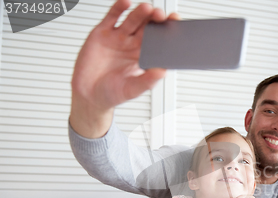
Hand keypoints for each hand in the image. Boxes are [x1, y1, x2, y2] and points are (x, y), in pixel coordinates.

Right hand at [70, 0, 178, 137]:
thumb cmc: (112, 93)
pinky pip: (112, 17)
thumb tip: (163, 72)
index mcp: (144, 57)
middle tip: (161, 15)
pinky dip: (119, 8)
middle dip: (155, 19)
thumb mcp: (132, 90)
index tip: (175, 23)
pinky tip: (126, 3)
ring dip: (141, 13)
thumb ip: (147, 81)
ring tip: (147, 9)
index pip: (160, 41)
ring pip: (133, 20)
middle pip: (148, 27)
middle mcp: (133, 45)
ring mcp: (118, 37)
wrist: (88, 95)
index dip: (167, 31)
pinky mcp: (102, 32)